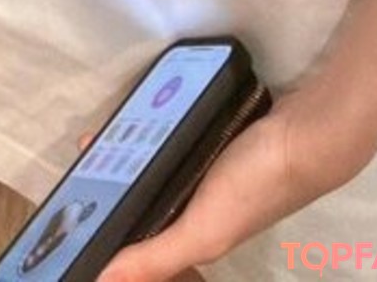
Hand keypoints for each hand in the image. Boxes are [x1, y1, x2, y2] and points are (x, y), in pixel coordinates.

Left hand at [99, 87, 372, 280]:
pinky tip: (137, 111)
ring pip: (156, 168)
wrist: (306, 133)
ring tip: (100, 133)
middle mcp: (197, 209)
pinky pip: (173, 138)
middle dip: (112, 184)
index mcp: (193, 237)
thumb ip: (155, 258)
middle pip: (144, 201)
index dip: (107, 231)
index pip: (141, 245)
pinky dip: (154, 130)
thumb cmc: (254, 188)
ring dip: (129, 152)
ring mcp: (207, 173)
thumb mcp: (203, 230)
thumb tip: (102, 281)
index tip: (70, 210)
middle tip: (85, 152)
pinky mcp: (215, 140)